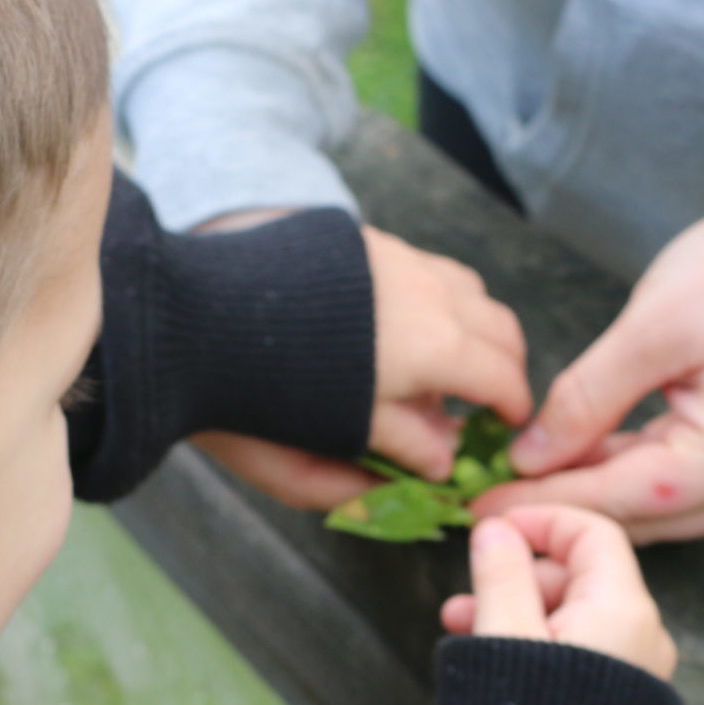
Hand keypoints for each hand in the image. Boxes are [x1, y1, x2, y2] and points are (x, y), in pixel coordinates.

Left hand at [192, 211, 532, 509]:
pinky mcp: (364, 242)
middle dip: (503, 366)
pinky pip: (427, 266)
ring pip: (467, 289)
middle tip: (485, 401)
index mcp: (431, 349)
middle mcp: (427, 294)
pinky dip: (438, 299)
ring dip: (473, 327)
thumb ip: (396, 454)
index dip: (512, 408)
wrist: (191, 319)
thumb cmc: (257, 398)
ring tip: (445, 364)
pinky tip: (400, 328)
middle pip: (498, 327)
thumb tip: (443, 462)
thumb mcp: (328, 447)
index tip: (508, 427)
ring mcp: (397, 260)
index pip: (500, 378)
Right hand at [442, 507, 675, 678]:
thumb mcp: (500, 636)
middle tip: (463, 597)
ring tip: (461, 631)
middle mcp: (645, 641)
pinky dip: (539, 647)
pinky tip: (495, 664)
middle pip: (582, 576)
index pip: (593, 534)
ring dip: (518, 612)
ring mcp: (638, 679)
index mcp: (624, 613)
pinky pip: (583, 656)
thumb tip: (496, 529)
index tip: (491, 528)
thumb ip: (500, 573)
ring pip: (576, 619)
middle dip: (518, 577)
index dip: (541, 521)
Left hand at [475, 177, 703, 542]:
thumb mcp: (650, 329)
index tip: (481, 504)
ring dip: (602, 491)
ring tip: (531, 475)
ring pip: (665, 509)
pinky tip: (588, 456)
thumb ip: (583, 401)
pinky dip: (638, 474)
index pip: (621, 498)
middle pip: (645, 517)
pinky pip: (691, 488)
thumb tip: (528, 459)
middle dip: (569, 505)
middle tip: (494, 496)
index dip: (544, 502)